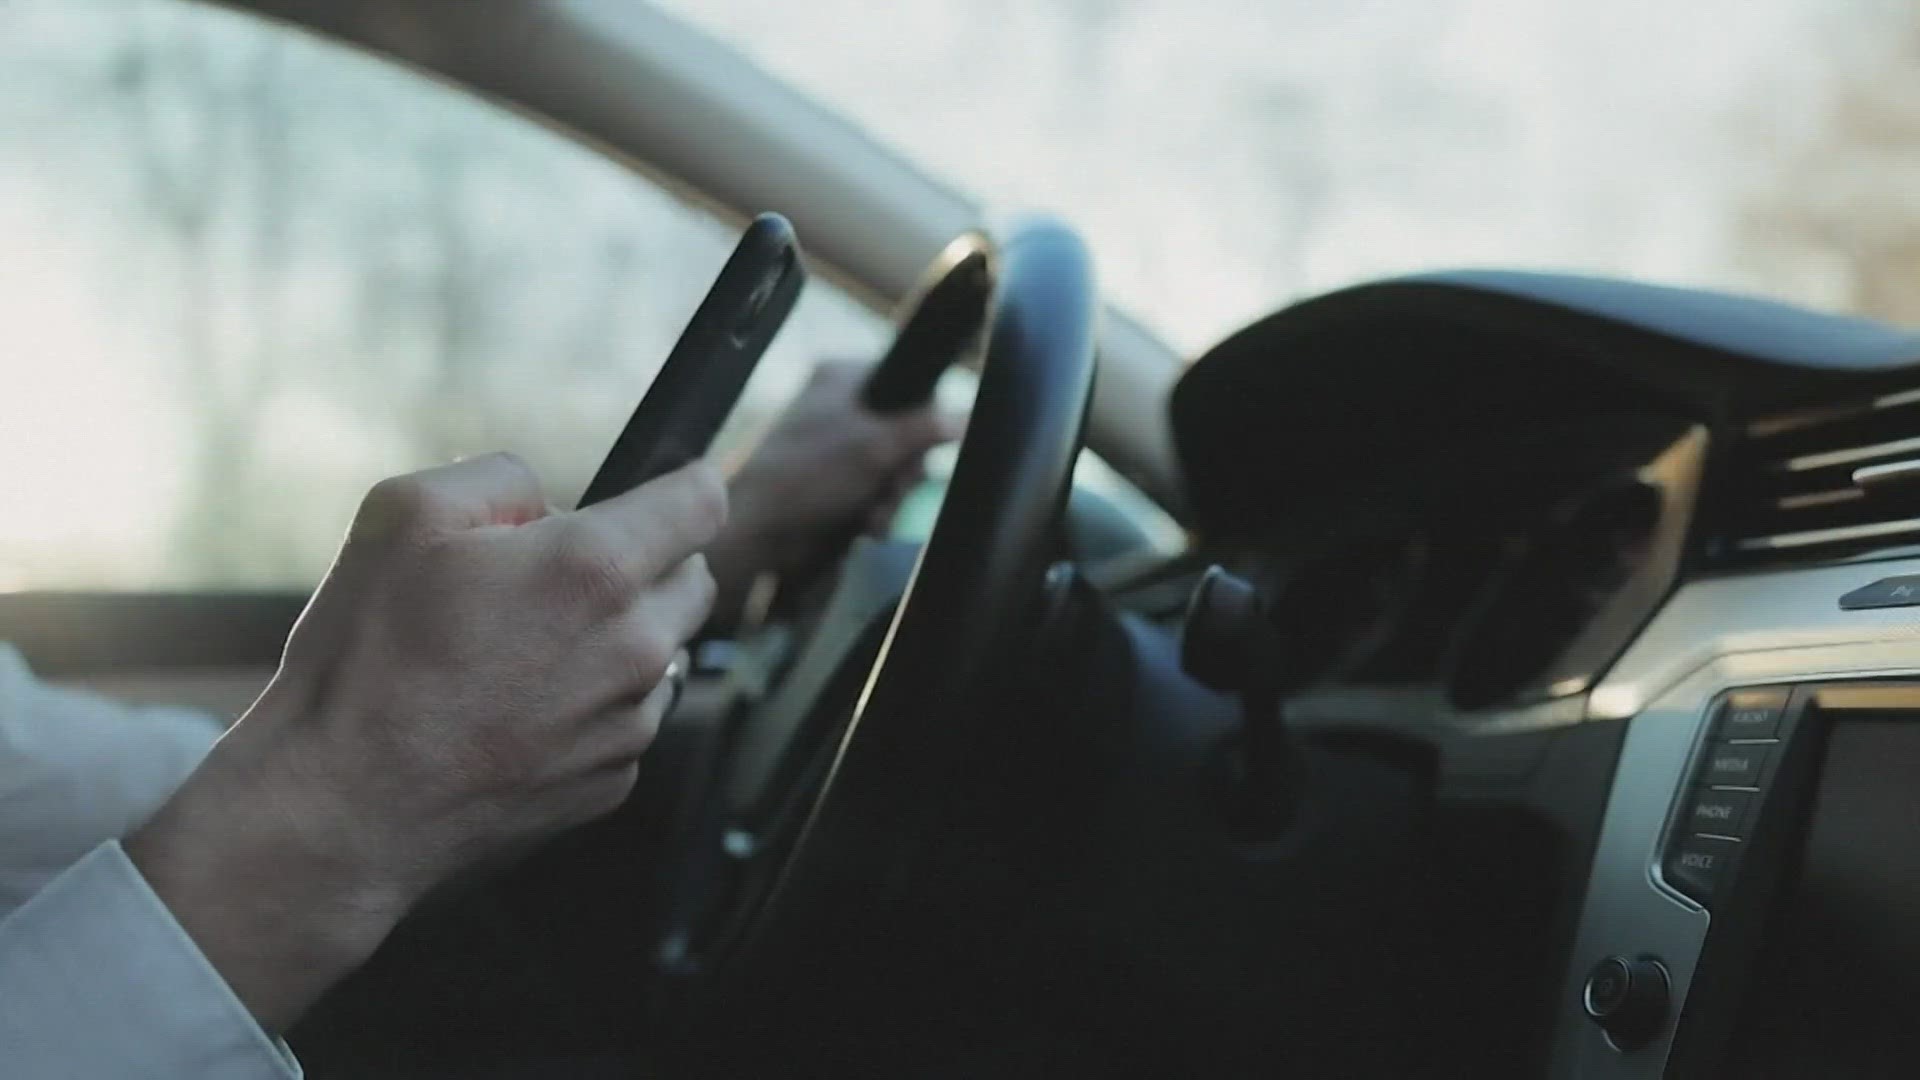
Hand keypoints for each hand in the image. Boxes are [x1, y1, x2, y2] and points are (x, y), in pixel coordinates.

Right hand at [126, 453, 725, 1031]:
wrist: (342, 809)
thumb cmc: (367, 659)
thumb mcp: (406, 513)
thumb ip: (501, 479)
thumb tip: (546, 502)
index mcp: (595, 569)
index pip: (702, 502)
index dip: (688, 483)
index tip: (673, 485)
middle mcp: (634, 648)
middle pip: (694, 579)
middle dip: (648, 561)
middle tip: (563, 573)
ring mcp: (629, 724)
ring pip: (661, 652)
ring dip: (617, 637)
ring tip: (521, 652)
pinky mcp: (613, 782)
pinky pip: (627, 719)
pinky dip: (592, 704)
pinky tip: (516, 711)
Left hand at [706, 360, 961, 614]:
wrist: (757, 534)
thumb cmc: (808, 475)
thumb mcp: (875, 447)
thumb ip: (927, 429)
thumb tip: (967, 417)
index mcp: (842, 377)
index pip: (908, 379)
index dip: (925, 414)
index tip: (925, 443)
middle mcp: (839, 406)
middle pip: (907, 430)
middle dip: (905, 470)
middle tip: (895, 486)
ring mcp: (836, 447)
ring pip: (894, 467)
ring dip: (892, 497)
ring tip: (875, 514)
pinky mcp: (833, 484)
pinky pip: (875, 491)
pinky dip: (875, 511)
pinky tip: (865, 526)